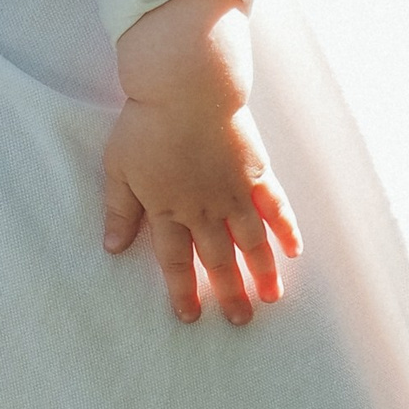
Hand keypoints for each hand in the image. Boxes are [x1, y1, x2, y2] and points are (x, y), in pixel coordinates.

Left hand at [102, 0, 302, 327]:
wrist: (186, 88)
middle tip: (240, 320)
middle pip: (218, 260)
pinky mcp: (257, 170)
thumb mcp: (119, 169)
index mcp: (168, 210)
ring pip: (251, 241)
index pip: (175, 262)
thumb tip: (113, 247)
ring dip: (262, 272)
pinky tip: (294, 249)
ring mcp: (234, 191)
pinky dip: (285, 229)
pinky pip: (275, 206)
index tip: (190, 316)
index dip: (182, 291)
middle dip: (229, 293)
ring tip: (272, 297)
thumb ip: (120, 210)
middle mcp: (204, 209)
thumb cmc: (146, 124)